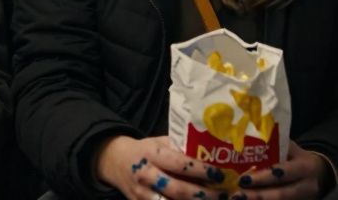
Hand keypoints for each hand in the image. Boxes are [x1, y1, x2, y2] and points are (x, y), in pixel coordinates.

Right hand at [94, 135, 212, 199]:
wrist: (114, 161)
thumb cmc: (144, 150)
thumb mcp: (159, 142)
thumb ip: (180, 149)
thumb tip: (209, 155)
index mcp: (151, 154)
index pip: (179, 164)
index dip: (200, 170)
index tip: (219, 174)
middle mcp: (146, 175)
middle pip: (177, 190)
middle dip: (203, 194)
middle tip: (223, 194)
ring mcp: (142, 195)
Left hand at [234, 142, 333, 199]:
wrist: (320, 173)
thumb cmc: (296, 157)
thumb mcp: (290, 148)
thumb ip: (273, 147)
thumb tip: (244, 143)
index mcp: (305, 167)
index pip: (283, 173)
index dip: (263, 177)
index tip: (243, 179)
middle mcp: (307, 186)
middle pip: (281, 194)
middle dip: (257, 195)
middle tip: (236, 194)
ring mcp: (303, 199)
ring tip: (238, 199)